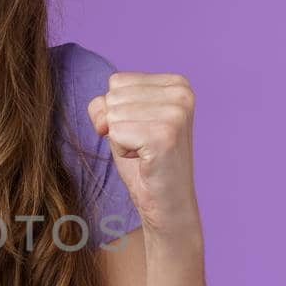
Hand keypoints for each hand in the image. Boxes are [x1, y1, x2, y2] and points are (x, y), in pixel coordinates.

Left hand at [86, 70, 201, 239]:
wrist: (168, 204)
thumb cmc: (144, 163)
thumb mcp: (122, 122)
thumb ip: (105, 104)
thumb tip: (103, 115)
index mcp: (177, 83)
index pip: (117, 81)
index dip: (118, 111)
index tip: (142, 131)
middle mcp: (182, 93)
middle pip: (113, 96)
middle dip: (118, 125)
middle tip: (143, 146)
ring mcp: (175, 113)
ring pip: (112, 114)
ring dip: (120, 139)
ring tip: (144, 153)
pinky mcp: (165, 135)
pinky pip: (115, 132)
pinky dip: (122, 151)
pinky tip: (144, 160)